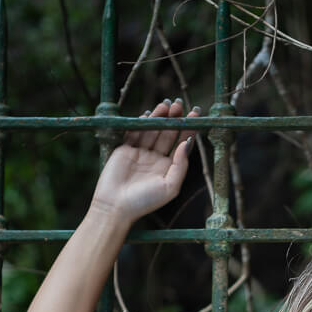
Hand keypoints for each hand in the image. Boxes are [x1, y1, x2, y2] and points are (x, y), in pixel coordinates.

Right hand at [90, 98, 198, 224]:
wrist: (115, 206)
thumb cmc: (145, 201)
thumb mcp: (170, 186)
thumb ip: (181, 165)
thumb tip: (187, 144)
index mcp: (168, 167)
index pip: (181, 144)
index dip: (188, 130)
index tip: (195, 115)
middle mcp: (156, 158)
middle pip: (168, 134)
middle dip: (174, 119)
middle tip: (180, 105)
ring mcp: (140, 153)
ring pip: (152, 130)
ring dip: (159, 117)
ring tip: (167, 105)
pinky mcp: (125, 149)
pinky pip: (134, 132)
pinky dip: (141, 123)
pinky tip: (149, 113)